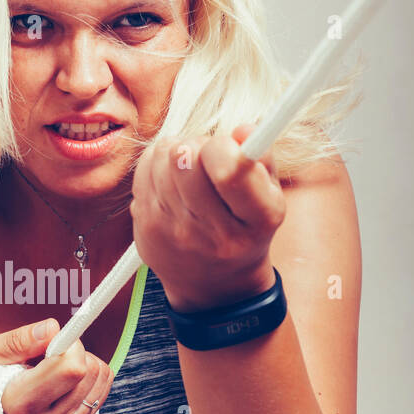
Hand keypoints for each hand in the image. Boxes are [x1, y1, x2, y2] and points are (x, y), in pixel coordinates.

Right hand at [0, 319, 113, 413]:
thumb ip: (16, 341)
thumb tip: (53, 329)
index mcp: (18, 403)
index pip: (70, 369)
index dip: (69, 345)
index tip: (57, 339)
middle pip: (88, 372)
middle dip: (76, 351)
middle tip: (51, 353)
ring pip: (100, 379)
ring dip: (84, 362)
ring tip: (55, 368)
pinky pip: (102, 391)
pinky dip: (89, 378)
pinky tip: (64, 380)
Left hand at [130, 123, 285, 310]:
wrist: (214, 286)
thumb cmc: (245, 229)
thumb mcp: (270, 196)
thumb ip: (263, 155)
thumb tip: (242, 128)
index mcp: (256, 221)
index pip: (229, 170)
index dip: (224, 147)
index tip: (228, 149)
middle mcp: (212, 232)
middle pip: (186, 159)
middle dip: (199, 145)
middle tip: (208, 158)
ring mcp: (173, 231)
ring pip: (162, 158)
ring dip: (177, 151)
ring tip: (191, 169)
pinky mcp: (146, 226)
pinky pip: (144, 167)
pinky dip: (157, 161)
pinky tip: (171, 176)